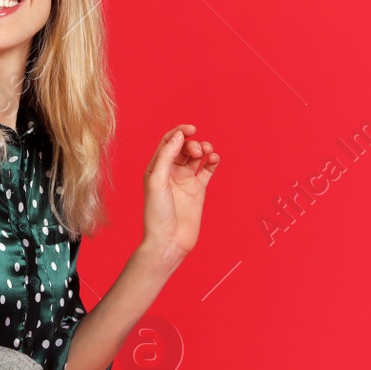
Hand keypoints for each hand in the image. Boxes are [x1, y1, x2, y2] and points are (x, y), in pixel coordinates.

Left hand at [142, 124, 219, 261]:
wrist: (169, 240)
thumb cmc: (157, 213)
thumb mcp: (157, 180)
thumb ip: (167, 156)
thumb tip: (179, 135)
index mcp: (156, 167)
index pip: (168, 142)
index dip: (179, 132)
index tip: (191, 129)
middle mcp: (170, 172)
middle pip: (183, 147)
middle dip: (192, 144)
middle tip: (196, 151)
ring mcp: (185, 181)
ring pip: (197, 157)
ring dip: (204, 149)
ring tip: (208, 152)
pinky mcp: (198, 190)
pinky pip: (207, 170)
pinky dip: (212, 162)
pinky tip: (214, 159)